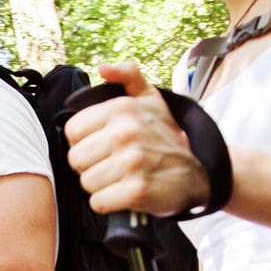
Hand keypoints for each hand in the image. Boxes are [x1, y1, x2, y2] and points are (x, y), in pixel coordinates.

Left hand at [63, 61, 210, 217]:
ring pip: (86, 182)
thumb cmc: (164, 135)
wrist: (198, 171)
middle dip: (92, 165)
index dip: (85, 141)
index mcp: (121, 108)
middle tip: (114, 164)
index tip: (103, 145)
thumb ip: (126, 75)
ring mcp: (132, 162)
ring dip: (101, 185)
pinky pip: (99, 202)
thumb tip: (103, 67)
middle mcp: (125, 133)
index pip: (72, 131)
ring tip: (122, 177)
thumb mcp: (150, 97)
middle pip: (76, 159)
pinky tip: (125, 193)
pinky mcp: (137, 190)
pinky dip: (109, 202)